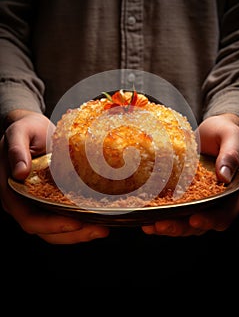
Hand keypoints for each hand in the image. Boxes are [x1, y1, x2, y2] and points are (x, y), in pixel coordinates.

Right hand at [0, 110, 109, 243]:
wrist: (34, 128)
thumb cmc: (25, 129)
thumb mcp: (19, 132)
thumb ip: (16, 150)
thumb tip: (19, 172)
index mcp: (12, 190)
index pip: (29, 218)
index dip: (51, 225)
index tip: (76, 222)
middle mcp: (23, 202)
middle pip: (45, 230)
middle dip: (73, 234)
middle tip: (99, 230)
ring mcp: (37, 202)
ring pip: (55, 229)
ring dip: (79, 233)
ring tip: (102, 230)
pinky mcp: (51, 198)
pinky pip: (63, 216)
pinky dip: (79, 222)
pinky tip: (97, 220)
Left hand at [141, 114, 238, 235]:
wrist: (210, 131)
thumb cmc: (224, 131)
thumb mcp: (231, 136)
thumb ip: (230, 153)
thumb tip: (224, 176)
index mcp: (237, 188)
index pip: (228, 210)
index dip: (212, 218)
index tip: (194, 219)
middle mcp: (220, 199)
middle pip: (204, 222)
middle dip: (182, 227)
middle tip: (161, 225)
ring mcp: (202, 199)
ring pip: (188, 221)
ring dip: (170, 226)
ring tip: (150, 225)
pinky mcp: (187, 196)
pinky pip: (177, 210)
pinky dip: (164, 215)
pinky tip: (147, 217)